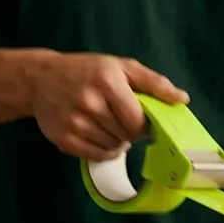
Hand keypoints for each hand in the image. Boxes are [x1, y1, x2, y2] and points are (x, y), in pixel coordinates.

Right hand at [29, 51, 189, 161]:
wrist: (41, 79)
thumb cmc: (87, 70)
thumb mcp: (121, 66)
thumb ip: (154, 82)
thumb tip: (183, 99)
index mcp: (108, 82)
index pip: (138, 120)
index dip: (145, 125)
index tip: (142, 120)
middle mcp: (90, 102)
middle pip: (127, 135)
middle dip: (131, 132)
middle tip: (122, 120)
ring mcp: (74, 122)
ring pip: (113, 147)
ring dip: (118, 141)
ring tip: (110, 126)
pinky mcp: (63, 138)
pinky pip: (96, 156)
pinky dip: (104, 151)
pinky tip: (100, 136)